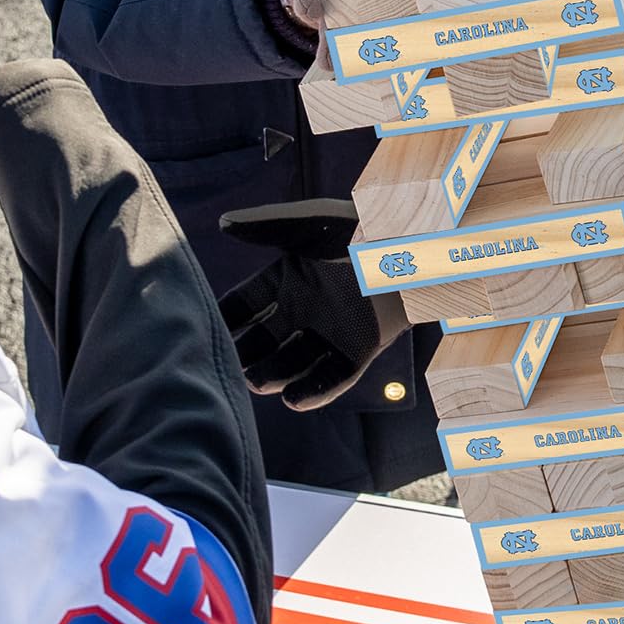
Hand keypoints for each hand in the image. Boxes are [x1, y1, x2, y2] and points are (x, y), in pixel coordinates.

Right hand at [217, 198, 406, 411]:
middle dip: (247, 354)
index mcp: (287, 279)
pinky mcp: (359, 350)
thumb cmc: (363, 222)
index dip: (226, 318)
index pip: (245, 305)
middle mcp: (304, 309)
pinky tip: (293, 400)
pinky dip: (314, 390)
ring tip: (258, 383)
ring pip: (294, 362)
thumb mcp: (313, 223)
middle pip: (264, 340)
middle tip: (230, 365)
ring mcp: (330, 331)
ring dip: (274, 375)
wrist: (417, 242)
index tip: (205, 329)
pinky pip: (332, 376)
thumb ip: (269, 225)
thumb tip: (223, 223)